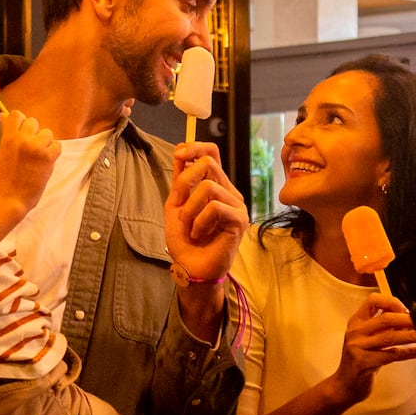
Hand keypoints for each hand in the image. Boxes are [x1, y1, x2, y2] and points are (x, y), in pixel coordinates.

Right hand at [0, 110, 61, 214]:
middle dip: (33, 133)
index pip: (17, 115)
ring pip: (47, 133)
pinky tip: (46, 161)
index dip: (20, 121)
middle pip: (33, 122)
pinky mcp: (48, 157)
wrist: (12, 197)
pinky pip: (57, 145)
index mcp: (9, 137)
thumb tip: (3, 115)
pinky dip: (53, 152)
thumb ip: (7, 133)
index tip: (21, 131)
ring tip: (38, 156)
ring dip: (44, 142)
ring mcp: (36, 148)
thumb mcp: (2, 151)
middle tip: (30, 147)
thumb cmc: (5, 176)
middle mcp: (23, 140)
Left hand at [164, 144, 248, 283]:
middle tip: (179, 205)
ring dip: (190, 209)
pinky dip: (199, 221)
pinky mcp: (239, 220)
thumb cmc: (185, 240)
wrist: (191, 267)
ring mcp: (237, 205)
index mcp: (216, 186)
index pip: (212, 153)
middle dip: (185, 181)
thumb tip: (180, 149)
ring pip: (208, 187)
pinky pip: (215, 207)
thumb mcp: (176, 204)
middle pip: (209, 163)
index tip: (179, 154)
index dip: (196, 147)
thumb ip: (180, 180)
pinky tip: (199, 233)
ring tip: (190, 227)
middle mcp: (229, 192)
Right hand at [334, 291, 415, 404]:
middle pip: (385, 318)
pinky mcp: (364, 363)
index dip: (392, 302)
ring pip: (390, 337)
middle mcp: (355, 332)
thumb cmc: (361, 360)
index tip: (405, 310)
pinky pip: (392, 355)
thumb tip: (408, 318)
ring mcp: (358, 348)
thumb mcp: (367, 339)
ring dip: (411, 335)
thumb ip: (383, 327)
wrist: (345, 385)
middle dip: (407, 320)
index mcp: (356, 322)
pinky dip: (410, 352)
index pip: (373, 300)